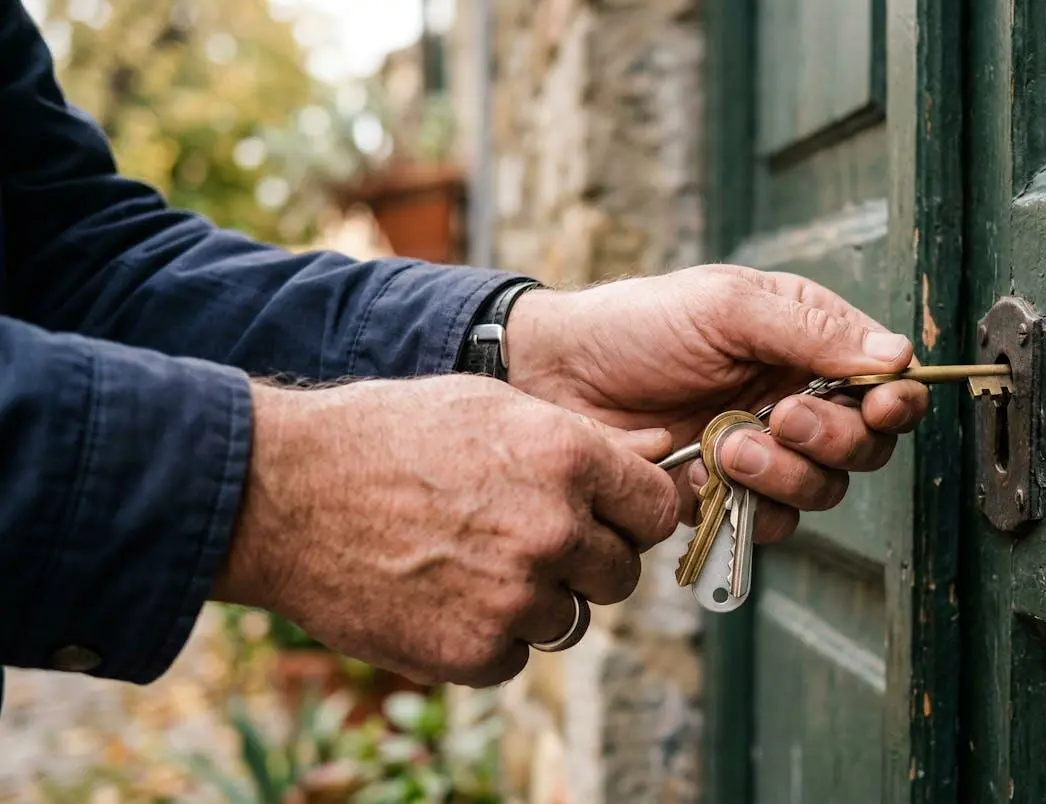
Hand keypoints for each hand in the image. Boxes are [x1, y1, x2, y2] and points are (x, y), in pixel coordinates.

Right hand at [214, 375, 678, 686]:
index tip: (605, 519)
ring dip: (533, 602)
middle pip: (620, 574)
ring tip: (469, 564)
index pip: (656, 510)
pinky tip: (441, 597)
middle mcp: (553, 530)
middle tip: (527, 543)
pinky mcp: (472, 652)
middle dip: (585, 564)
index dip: (631, 517)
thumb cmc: (388, 436)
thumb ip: (582, 437)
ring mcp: (514, 596)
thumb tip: (662, 448)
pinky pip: (515, 657)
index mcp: (568, 458)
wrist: (284, 494)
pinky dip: (486, 639)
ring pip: (569, 619)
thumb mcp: (491, 406)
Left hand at [505, 264, 929, 541]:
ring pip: (823, 489)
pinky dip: (747, 508)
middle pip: (865, 444)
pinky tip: (702, 478)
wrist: (555, 378)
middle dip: (831, 438)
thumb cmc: (635, 324)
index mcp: (805, 340)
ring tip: (727, 448)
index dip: (894, 399)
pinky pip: (771, 523)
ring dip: (784, 474)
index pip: (883, 379)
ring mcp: (763, 451)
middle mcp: (794, 396)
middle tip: (780, 418)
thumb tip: (899, 357)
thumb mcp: (725, 308)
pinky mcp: (727, 496)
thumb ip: (812, 333)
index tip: (880, 405)